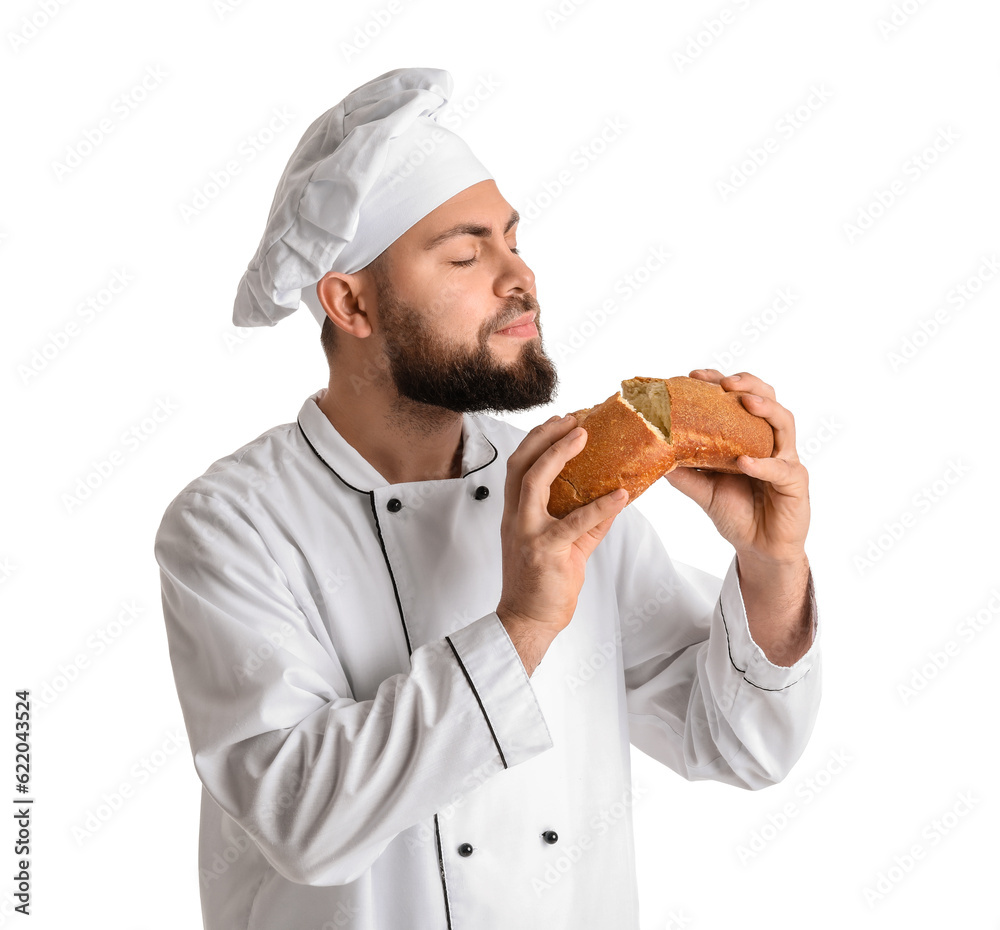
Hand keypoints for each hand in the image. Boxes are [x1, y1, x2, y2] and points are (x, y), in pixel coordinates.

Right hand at [496, 415, 628, 673]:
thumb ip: (586, 520)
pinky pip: (575, 522)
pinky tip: (622, 494)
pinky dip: (601, 506)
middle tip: (573, 419)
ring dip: (559, 454)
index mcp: (517, 514)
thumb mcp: (564, 545)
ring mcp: (528, 533)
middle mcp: (517, 518)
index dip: (538, 439)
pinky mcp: (547, 552)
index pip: (519, 465)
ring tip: (584, 436)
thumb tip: (615, 497)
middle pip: (520, 463)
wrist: (528, 621)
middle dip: (544, 435)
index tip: (560, 421)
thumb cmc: (542, 584)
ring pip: (535, 482)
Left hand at [664, 370, 809, 566]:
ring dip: (765, 409)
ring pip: (784, 424)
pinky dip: (762, 463)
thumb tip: (654, 451)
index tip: (694, 375)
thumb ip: (683, 472)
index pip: (739, 398)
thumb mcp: (703, 490)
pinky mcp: (795, 483)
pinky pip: (781, 469)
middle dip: (749, 385)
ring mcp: (786, 459)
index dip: (720, 382)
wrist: (758, 548)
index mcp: (748, 437)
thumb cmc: (736, 513)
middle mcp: (770, 442)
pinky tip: (743, 462)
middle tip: (726, 383)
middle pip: (768, 399)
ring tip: (745, 403)